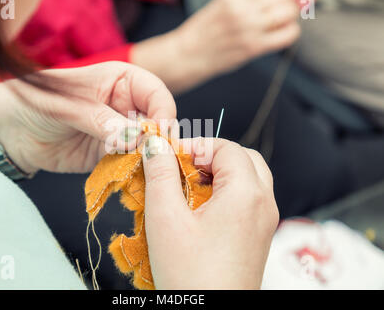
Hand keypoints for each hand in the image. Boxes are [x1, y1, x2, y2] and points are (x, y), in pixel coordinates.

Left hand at [0, 62, 176, 173]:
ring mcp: (122, 132)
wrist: (13, 131)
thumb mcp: (68, 106)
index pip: (156, 94)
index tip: (161, 133)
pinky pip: (132, 164)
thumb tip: (136, 138)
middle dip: (159, 141)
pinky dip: (135, 172)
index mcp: (123, 81)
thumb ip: (101, 120)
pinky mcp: (113, 156)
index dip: (164, 112)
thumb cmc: (37, 102)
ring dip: (149, 159)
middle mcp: (127, 106)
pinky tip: (132, 178)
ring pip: (149, 146)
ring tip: (143, 170)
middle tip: (155, 158)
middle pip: (158, 123)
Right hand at [142, 137, 278, 288]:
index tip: (169, 156)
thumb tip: (157, 146)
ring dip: (218, 174)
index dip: (195, 146)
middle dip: (210, 157)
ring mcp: (264, 221)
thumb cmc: (192, 277)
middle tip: (181, 169)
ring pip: (247, 178)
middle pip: (242, 158)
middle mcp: (263, 204)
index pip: (225, 147)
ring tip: (188, 190)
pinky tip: (199, 211)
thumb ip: (161, 174)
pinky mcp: (259, 236)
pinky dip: (225, 193)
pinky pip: (247, 200)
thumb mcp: (166, 218)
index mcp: (246, 194)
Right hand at [174, 0, 302, 78]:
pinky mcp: (252, 47)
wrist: (187, 54)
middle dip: (289, 3)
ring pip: (289, 12)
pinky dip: (289, 33)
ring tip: (275, 24)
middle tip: (277, 13)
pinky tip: (278, 35)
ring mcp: (248, 27)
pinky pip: (288, 34)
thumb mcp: (228, 3)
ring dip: (289, 17)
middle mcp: (242, 6)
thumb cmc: (207, 30)